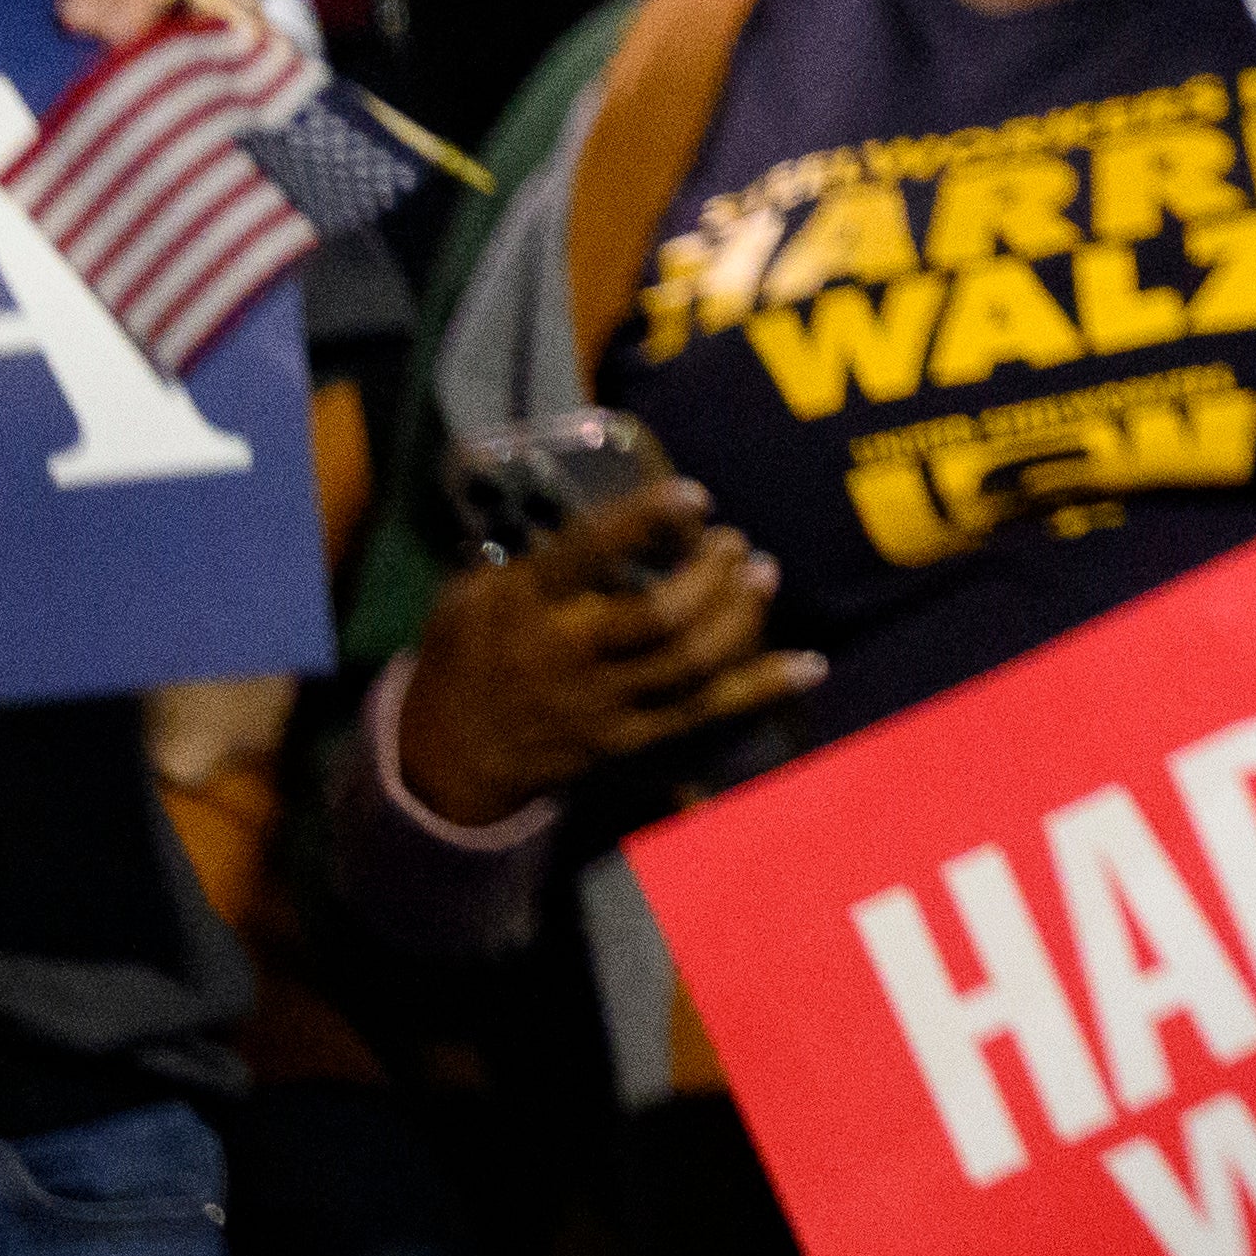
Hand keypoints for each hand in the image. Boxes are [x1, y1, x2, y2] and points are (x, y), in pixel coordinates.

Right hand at [398, 478, 815, 829]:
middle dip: (710, 573)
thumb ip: (528, 554)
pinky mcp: (631, 741)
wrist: (446, 759)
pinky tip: (808, 666)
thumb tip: (580, 497)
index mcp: (527, 606)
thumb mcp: (468, 594)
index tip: (694, 496)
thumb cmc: (465, 657)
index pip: (587, 556)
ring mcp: (605, 704)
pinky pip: (705, 715)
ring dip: (740, 616)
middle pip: (659, 616)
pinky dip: (761, 690)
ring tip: (762, 574)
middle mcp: (571, 656)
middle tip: (734, 540)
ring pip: (691, 663)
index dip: (645, 522)